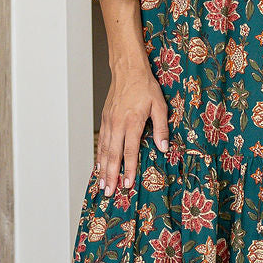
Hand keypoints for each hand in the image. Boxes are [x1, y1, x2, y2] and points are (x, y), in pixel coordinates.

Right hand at [94, 0, 169, 195]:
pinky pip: (101, 141)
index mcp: (132, 122)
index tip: (127, 184)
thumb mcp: (160, 106)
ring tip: (102, 185)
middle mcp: (117, 124)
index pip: (129, 151)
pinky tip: (100, 166)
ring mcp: (109, 122)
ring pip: (104, 150)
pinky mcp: (105, 119)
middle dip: (111, 176)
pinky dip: (99, 156)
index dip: (128, 169)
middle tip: (109, 192)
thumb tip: (162, 148)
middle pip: (113, 155)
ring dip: (103, 169)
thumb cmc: (145, 87)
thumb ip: (161, 128)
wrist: (128, 69)